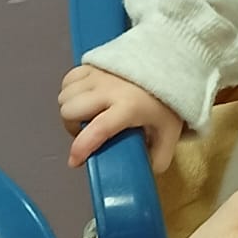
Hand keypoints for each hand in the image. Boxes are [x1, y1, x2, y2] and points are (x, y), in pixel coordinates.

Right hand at [58, 65, 182, 171]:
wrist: (172, 65)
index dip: (81, 148)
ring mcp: (99, 74)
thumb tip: (143, 174)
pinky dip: (70, 91)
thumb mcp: (169, 133)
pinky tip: (84, 98)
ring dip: (71, 109)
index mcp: (128, 108)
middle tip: (88, 132)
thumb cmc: (168, 101)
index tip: (75, 161)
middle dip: (73, 127)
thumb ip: (158, 158)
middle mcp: (108, 89)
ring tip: (87, 115)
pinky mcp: (94, 63)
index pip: (97, 130)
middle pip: (70, 111)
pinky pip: (68, 79)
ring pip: (65, 95)